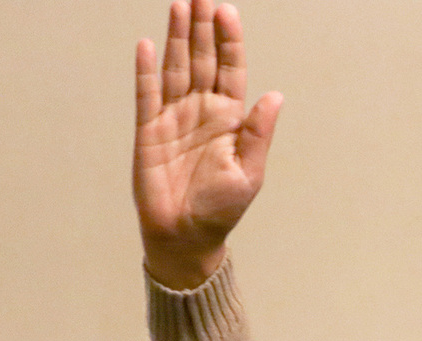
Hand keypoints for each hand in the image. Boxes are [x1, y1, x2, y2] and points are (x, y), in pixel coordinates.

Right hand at [134, 0, 282, 289]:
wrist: (186, 237)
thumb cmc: (221, 210)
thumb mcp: (249, 173)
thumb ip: (259, 133)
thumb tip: (275, 95)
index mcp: (229, 119)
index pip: (230, 70)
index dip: (229, 41)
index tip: (227, 11)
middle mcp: (201, 111)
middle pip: (201, 60)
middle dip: (202, 28)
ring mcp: (173, 118)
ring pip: (175, 69)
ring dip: (177, 37)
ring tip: (179, 5)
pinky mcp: (148, 131)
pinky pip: (146, 95)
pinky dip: (147, 71)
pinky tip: (149, 44)